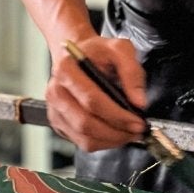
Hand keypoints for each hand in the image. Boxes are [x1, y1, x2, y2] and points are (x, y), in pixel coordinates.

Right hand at [46, 35, 147, 151]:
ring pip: (83, 137)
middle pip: (86, 123)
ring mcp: (55, 110)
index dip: (117, 115)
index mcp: (66, 70)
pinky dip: (102, 143)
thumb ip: (132, 72)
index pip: (92, 100)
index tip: (137, 120)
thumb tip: (138, 101)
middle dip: (116, 131)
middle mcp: (56, 92)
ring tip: (129, 133)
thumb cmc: (98, 53)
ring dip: (111, 140)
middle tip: (137, 130)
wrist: (79, 54)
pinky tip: (115, 134)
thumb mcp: (120, 49)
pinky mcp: (59, 122)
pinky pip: (81, 142)